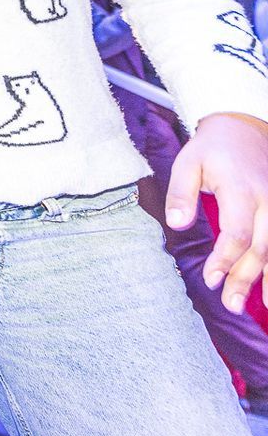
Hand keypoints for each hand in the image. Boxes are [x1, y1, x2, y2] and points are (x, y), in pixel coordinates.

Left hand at [168, 113, 267, 312]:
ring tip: (259, 307)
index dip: (225, 259)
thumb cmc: (211, 149)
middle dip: (245, 277)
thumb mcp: (187, 163)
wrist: (245, 128)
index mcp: (241, 190)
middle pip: (261, 247)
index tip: (210, 280)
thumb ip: (180, 194)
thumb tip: (176, 224)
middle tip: (229, 303)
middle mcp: (267, 201)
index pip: (237, 233)